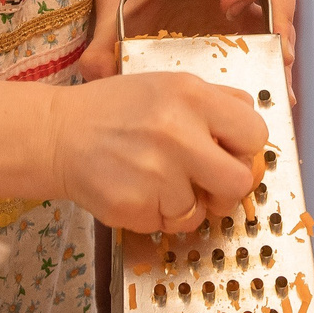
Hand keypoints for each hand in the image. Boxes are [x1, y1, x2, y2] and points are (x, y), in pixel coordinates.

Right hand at [40, 70, 270, 234]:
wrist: (58, 134)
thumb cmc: (117, 111)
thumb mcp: (169, 86)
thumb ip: (216, 104)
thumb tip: (252, 137)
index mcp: (192, 95)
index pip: (255, 133)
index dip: (245, 149)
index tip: (229, 153)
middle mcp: (178, 132)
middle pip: (239, 182)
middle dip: (226, 189)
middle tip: (207, 183)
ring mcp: (156, 172)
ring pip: (202, 211)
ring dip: (185, 204)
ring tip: (157, 182)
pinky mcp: (136, 206)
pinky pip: (169, 225)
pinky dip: (158, 215)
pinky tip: (139, 192)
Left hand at [79, 0, 298, 82]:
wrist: (128, 8)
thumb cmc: (123, 4)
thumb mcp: (110, 19)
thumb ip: (100, 44)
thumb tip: (93, 70)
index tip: (231, 7)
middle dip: (283, 20)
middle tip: (276, 57)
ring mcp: (244, 12)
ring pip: (283, 21)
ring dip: (283, 53)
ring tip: (275, 89)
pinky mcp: (247, 37)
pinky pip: (274, 47)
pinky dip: (275, 72)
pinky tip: (269, 100)